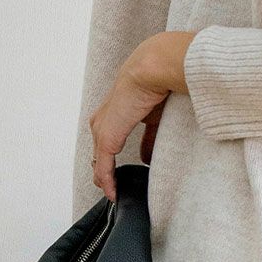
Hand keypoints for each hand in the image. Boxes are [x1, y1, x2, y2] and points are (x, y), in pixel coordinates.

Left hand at [90, 31, 194, 200]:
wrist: (156, 68)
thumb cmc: (162, 79)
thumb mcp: (158, 115)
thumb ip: (152, 137)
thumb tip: (148, 158)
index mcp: (119, 108)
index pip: (112, 136)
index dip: (114, 155)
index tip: (121, 173)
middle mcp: (107, 117)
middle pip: (101, 149)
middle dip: (105, 169)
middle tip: (113, 187)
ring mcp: (104, 126)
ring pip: (99, 158)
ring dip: (105, 177)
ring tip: (112, 193)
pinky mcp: (107, 136)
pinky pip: (104, 165)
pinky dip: (107, 181)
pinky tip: (113, 193)